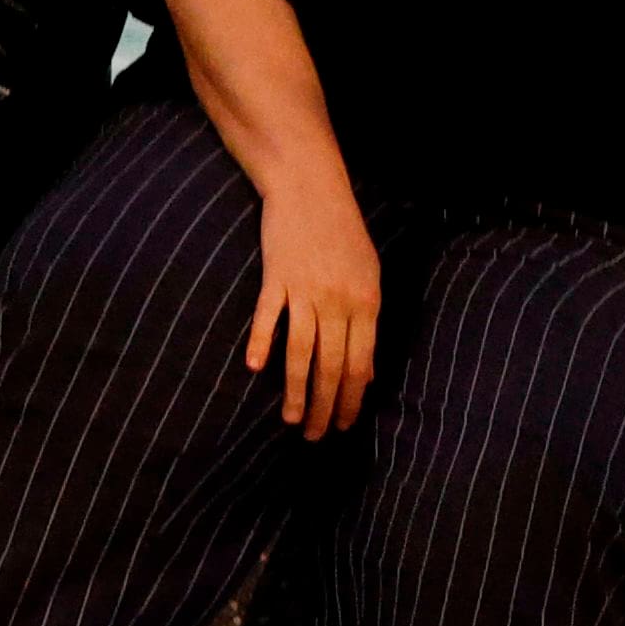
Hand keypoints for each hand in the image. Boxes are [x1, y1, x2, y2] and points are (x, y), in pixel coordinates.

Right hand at [245, 176, 379, 438]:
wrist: (311, 188)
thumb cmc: (343, 233)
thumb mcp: (368, 275)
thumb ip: (367, 320)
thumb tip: (366, 372)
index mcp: (366, 303)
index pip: (360, 365)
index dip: (351, 400)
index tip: (344, 425)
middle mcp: (338, 301)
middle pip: (331, 366)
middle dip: (326, 407)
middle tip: (318, 437)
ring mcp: (305, 290)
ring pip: (301, 352)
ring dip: (297, 391)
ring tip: (293, 421)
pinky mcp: (277, 277)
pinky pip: (268, 317)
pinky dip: (261, 342)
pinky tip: (256, 368)